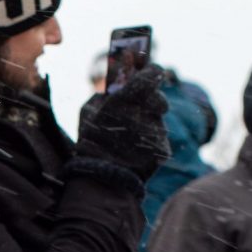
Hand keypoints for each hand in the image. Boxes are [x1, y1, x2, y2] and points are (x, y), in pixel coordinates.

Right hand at [77, 63, 171, 179]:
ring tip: (131, 135)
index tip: (151, 72)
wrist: (103, 179)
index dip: (153, 72)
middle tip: (141, 108)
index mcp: (128, 98)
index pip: (153, 74)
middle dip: (152, 102)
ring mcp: (157, 131)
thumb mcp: (87, 112)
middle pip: (160, 98)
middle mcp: (146, 112)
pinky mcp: (164, 148)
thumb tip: (115, 86)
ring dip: (149, 123)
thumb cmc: (91, 142)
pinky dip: (150, 142)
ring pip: (158, 120)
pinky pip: (159, 138)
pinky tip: (136, 149)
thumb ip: (104, 94)